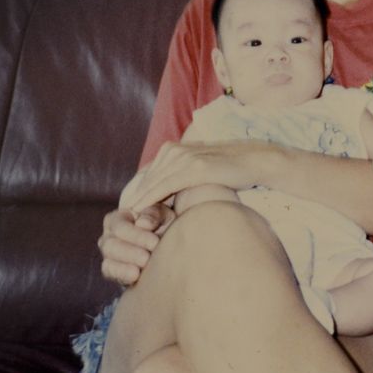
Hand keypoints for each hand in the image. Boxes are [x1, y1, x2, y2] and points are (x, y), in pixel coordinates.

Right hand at [98, 204, 175, 286]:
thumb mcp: (162, 215)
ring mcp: (107, 253)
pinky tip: (136, 276)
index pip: (120, 227)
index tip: (155, 243)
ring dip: (126, 265)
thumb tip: (142, 223)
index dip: (137, 236)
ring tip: (144, 265)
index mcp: (118, 217)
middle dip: (131, 252)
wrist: (164, 245)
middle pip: (111, 245)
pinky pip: (109, 273)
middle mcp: (108, 235)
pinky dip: (122, 274)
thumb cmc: (161, 224)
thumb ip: (154, 214)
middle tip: (148, 257)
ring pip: (108, 260)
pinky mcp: (110, 270)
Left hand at [121, 141, 267, 213]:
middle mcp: (174, 150)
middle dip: (134, 201)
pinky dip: (150, 199)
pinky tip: (140, 212)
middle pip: (145, 180)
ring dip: (138, 204)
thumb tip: (171, 196)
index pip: (147, 175)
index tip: (125, 215)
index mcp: (173, 149)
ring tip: (126, 223)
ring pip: (152, 184)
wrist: (254, 161)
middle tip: (119, 223)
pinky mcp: (193, 167)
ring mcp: (183, 157)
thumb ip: (182, 176)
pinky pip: (165, 186)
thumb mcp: (200, 170)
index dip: (136, 195)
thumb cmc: (229, 170)